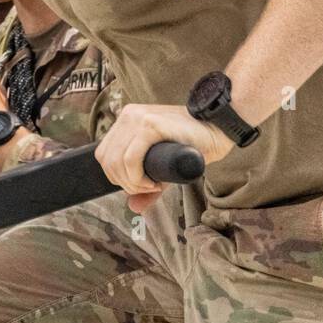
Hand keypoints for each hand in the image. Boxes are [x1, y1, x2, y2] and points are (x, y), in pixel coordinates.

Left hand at [94, 104, 231, 213]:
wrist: (218, 129)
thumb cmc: (192, 145)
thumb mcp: (163, 166)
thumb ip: (147, 186)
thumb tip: (133, 207)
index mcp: (127, 119)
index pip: (104, 155)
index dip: (117, 177)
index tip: (140, 185)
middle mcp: (129, 115)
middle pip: (107, 160)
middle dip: (125, 183)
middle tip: (148, 188)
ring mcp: (139, 117)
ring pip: (117, 161)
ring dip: (132, 182)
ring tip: (153, 185)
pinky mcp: (151, 124)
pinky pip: (131, 159)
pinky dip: (138, 177)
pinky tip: (154, 182)